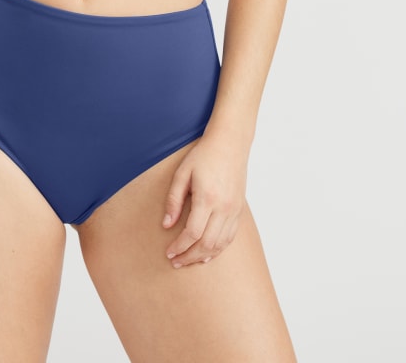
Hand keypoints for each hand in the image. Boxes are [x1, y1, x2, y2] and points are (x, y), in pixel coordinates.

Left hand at [161, 134, 248, 267]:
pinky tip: (207, 254)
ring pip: (220, 244)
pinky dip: (218, 249)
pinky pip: (230, 237)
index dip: (179, 246)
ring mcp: (234, 210)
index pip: (192, 233)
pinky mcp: (239, 210)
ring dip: (203, 256)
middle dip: (189, 256)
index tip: (169, 252)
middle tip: (175, 262)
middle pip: (207, 244)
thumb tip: (166, 225)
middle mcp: (224, 207)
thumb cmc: (203, 155)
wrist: (230, 144)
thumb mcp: (182, 173)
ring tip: (188, 260)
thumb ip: (173, 200)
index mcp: (207, 197)